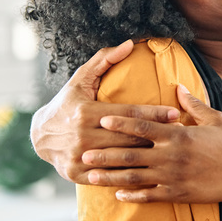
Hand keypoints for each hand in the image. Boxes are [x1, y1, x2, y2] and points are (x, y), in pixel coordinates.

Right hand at [29, 43, 179, 183]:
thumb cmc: (67, 103)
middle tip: (181, 133)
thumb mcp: (81, 79)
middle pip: (129, 137)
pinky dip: (129, 174)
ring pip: (122, 158)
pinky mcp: (77, 174)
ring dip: (148, 155)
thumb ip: (104, 60)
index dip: (154, 113)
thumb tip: (129, 44)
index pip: (128, 113)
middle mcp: (82, 135)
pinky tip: (149, 171)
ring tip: (170, 151)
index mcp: (85, 112)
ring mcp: (79, 157)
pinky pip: (110, 176)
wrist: (40, 135)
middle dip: (157, 135)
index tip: (175, 113)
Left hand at [89, 85, 221, 203]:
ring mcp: (172, 177)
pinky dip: (132, 195)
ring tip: (91, 176)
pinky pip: (149, 195)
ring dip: (110, 176)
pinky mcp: (176, 193)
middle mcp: (171, 156)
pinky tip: (118, 194)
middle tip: (84, 152)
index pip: (143, 125)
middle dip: (105, 153)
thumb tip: (178, 87)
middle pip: (130, 153)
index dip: (121, 121)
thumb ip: (193, 104)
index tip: (102, 118)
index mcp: (178, 134)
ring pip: (134, 177)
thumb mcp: (214, 119)